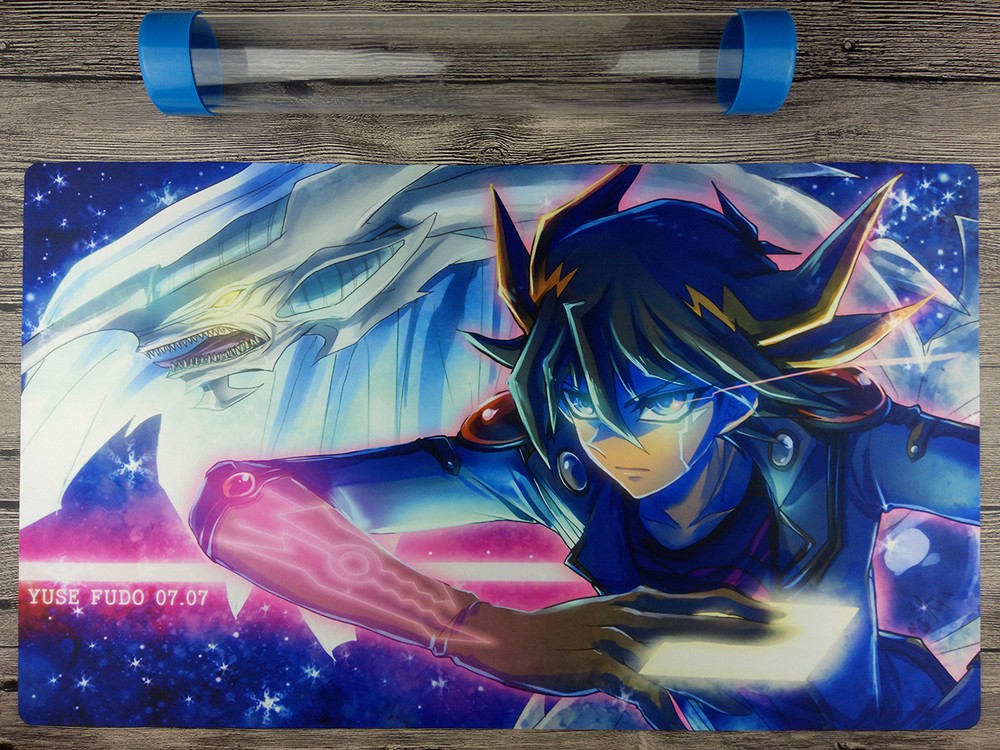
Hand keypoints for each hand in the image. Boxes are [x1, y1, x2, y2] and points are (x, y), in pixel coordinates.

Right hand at [442, 586, 776, 727]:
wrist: (512, 637)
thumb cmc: (562, 631)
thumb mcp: (604, 619)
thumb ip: (642, 627)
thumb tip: (682, 643)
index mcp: (638, 600)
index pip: (699, 597)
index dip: (738, 604)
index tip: (771, 613)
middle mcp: (634, 614)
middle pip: (701, 622)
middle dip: (745, 631)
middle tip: (783, 639)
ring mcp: (619, 639)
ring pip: (679, 658)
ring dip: (716, 678)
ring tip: (748, 695)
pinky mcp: (601, 665)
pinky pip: (642, 691)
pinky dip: (665, 710)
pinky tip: (681, 726)